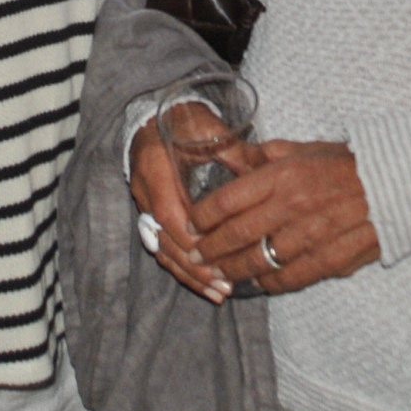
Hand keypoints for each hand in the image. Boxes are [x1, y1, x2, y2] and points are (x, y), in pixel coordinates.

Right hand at [130, 119, 233, 302]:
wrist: (156, 117)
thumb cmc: (186, 120)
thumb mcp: (210, 128)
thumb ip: (235, 151)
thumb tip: (267, 171)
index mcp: (156, 164)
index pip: (168, 211)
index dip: (191, 237)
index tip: (217, 254)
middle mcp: (145, 189)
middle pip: (164, 239)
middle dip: (194, 266)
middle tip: (224, 285)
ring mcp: (144, 204)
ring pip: (161, 249)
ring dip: (189, 274)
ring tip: (219, 292)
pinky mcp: (149, 216)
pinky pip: (162, 248)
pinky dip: (182, 269)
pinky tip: (204, 284)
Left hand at [191, 140, 381, 294]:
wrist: (398, 183)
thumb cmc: (345, 163)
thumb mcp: (301, 149)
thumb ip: (259, 156)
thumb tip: (223, 153)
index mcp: (284, 174)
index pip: (229, 200)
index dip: (204, 216)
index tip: (191, 224)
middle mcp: (295, 206)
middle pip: (238, 235)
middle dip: (211, 249)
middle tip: (196, 256)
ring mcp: (314, 236)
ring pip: (260, 261)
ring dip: (234, 270)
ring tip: (219, 274)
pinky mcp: (333, 259)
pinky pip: (291, 277)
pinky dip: (270, 282)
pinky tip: (258, 282)